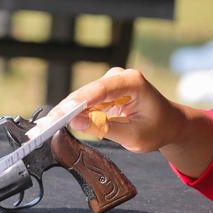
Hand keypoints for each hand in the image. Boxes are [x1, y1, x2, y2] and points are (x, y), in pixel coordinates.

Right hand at [32, 68, 212, 177]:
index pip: (99, 90)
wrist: (170, 124)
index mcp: (132, 82)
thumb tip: (76, 122)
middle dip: (64, 111)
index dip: (76, 103)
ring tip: (43, 129)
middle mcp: (119, 77)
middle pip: (85, 93)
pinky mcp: (104, 92)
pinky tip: (55, 124)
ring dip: (65, 114)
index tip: (59, 115)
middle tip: (41, 128)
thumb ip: (105, 128)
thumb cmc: (158, 129)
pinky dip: (72, 114)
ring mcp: (110, 83)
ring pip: (82, 99)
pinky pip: (85, 103)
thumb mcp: (134, 136)